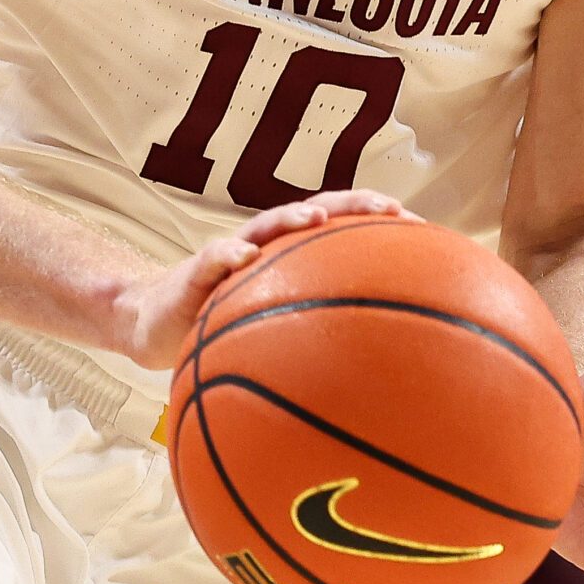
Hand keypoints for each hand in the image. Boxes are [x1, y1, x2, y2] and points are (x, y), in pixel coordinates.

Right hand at [112, 189, 413, 367]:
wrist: (156, 325)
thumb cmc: (227, 329)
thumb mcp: (277, 337)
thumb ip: (318, 339)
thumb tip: (380, 379)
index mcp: (295, 258)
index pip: (347, 229)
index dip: (384, 225)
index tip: (427, 229)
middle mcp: (270, 247)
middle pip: (319, 212)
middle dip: (355, 204)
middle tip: (391, 209)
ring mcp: (233, 254)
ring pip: (267, 225)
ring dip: (292, 217)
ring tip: (317, 217)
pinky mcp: (196, 271)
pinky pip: (213, 260)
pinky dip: (228, 256)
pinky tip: (242, 260)